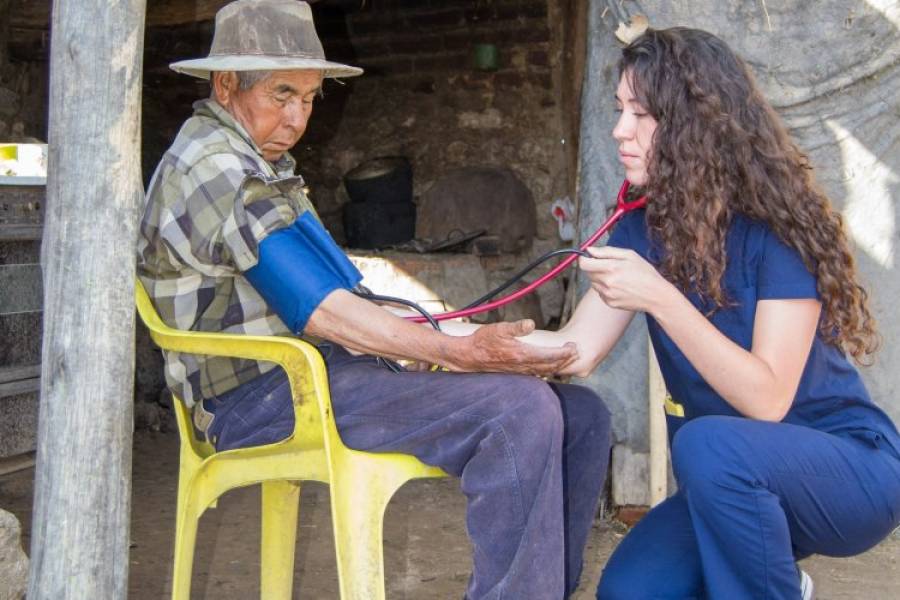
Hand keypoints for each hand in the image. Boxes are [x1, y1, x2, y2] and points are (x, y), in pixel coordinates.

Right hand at [452, 319, 578, 375]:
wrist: (468, 356)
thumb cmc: (482, 341)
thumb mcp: (499, 329)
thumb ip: (516, 327)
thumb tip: (531, 323)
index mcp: (522, 354)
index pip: (550, 356)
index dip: (564, 353)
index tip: (573, 347)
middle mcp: (523, 366)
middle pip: (551, 366)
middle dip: (565, 360)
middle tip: (575, 352)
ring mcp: (519, 371)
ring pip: (544, 371)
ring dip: (557, 365)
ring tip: (566, 358)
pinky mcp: (515, 371)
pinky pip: (536, 373)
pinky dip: (546, 369)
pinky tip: (548, 366)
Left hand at [578, 246, 672, 313]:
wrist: (656, 295)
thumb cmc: (645, 273)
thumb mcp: (629, 255)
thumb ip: (607, 251)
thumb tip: (589, 250)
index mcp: (611, 268)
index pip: (584, 264)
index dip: (584, 259)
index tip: (588, 257)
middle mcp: (607, 282)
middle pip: (588, 273)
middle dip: (594, 267)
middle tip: (610, 266)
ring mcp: (607, 294)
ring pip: (594, 283)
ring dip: (600, 278)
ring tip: (617, 277)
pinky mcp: (610, 303)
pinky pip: (600, 293)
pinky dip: (606, 288)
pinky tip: (619, 287)